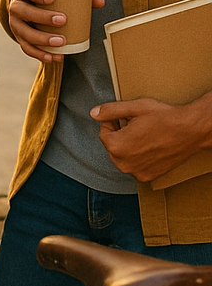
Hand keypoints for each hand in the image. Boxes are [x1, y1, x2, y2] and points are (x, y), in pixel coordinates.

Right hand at [8, 0, 103, 62]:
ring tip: (60, 42)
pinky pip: (26, 47)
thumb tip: (99, 2)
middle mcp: (15, 6)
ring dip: (42, 39)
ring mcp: (15, 23)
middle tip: (63, 20)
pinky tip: (53, 57)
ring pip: (24, 32)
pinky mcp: (19, 37)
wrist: (25, 2)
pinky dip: (39, 54)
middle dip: (42, 17)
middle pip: (23, 11)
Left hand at [91, 94, 211, 181]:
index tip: (124, 118)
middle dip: (119, 135)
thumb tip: (93, 113)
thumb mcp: (134, 108)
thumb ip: (110, 111)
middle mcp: (124, 163)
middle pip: (112, 146)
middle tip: (136, 126)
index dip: (112, 122)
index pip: (103, 132)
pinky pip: (134, 165)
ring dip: (128, 146)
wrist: (191, 131)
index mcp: (117, 146)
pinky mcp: (148, 177)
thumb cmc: (164, 118)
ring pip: (122, 156)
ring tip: (144, 136)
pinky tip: (150, 147)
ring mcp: (137, 172)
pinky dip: (138, 157)